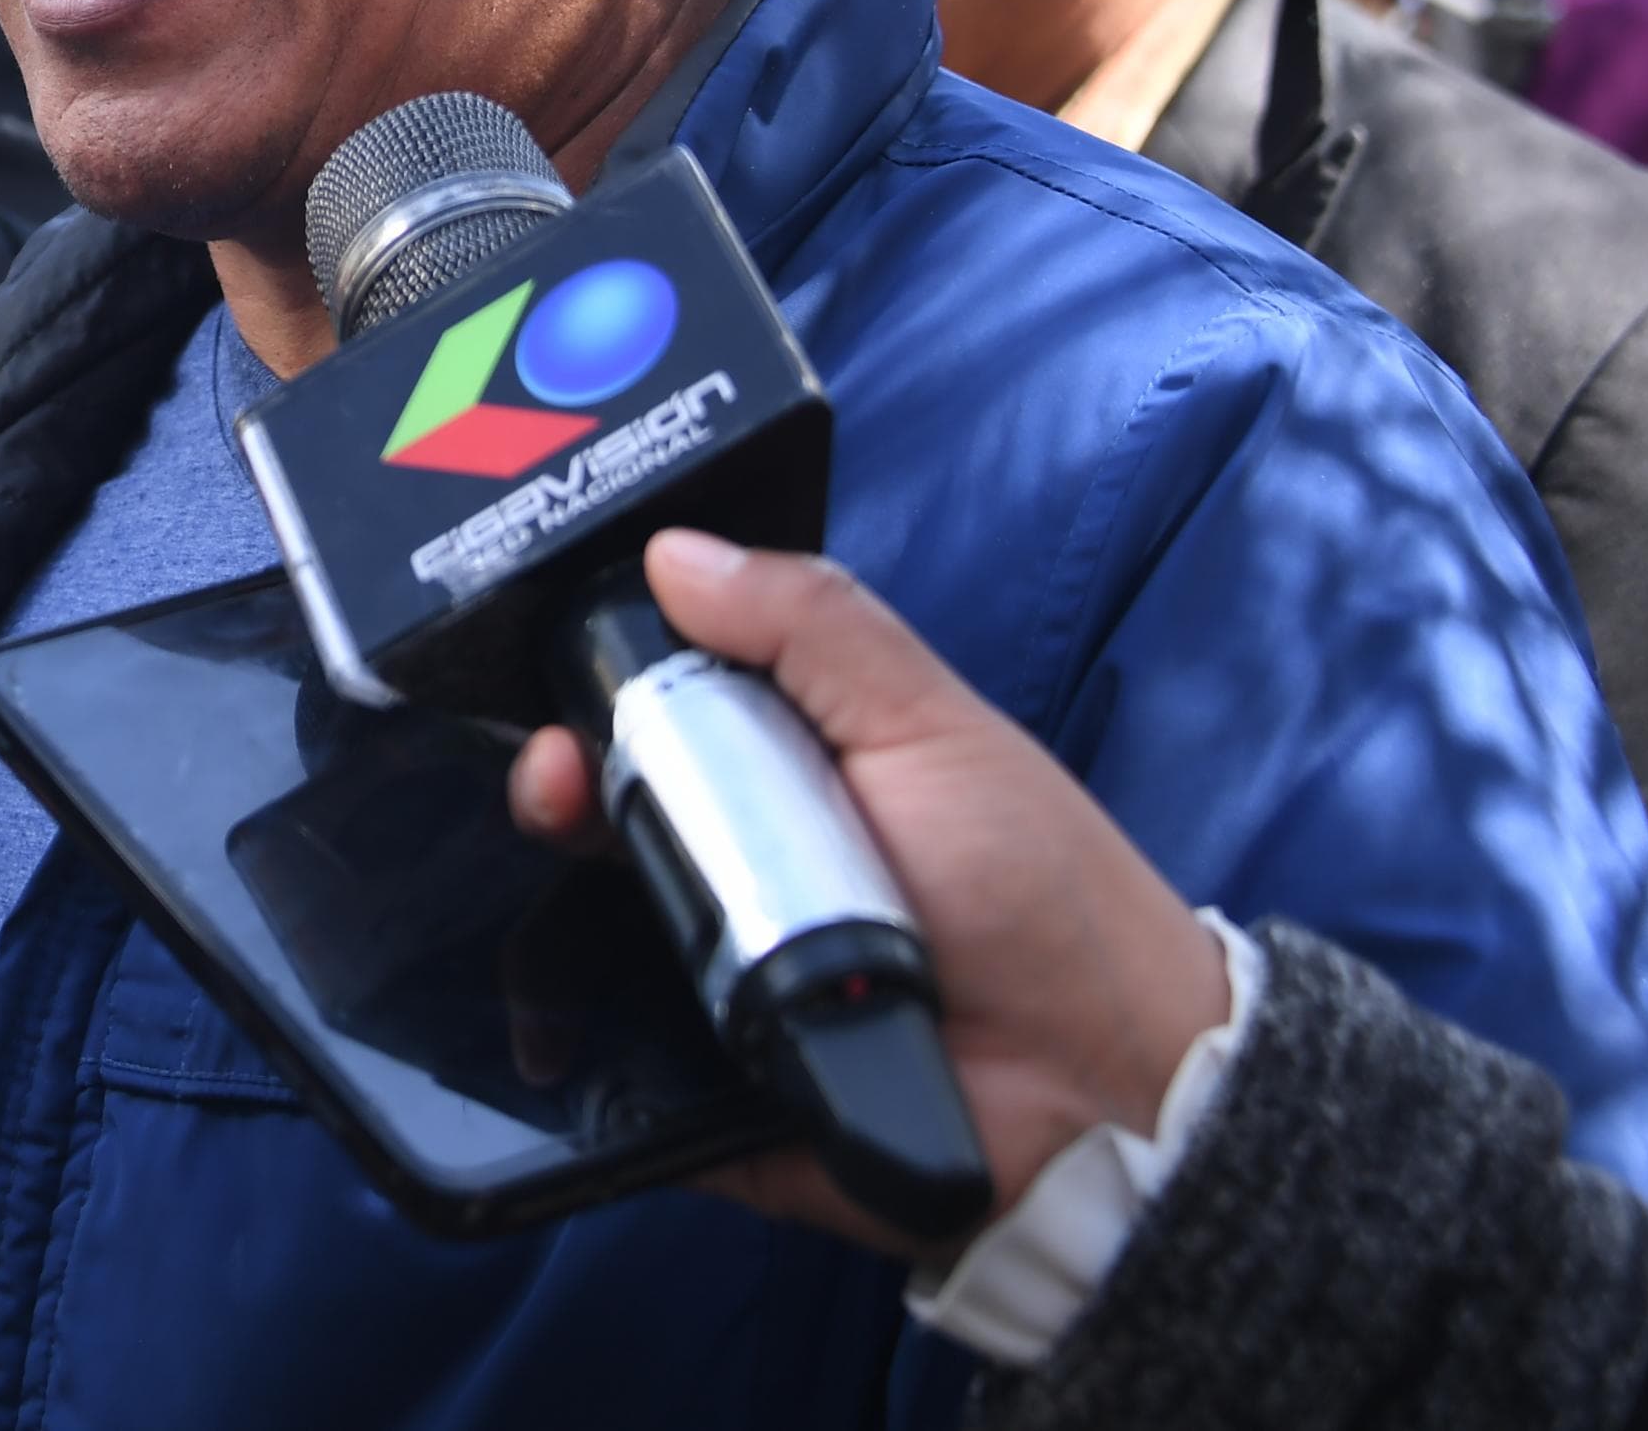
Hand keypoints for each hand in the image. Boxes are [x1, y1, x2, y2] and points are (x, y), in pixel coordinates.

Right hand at [506, 531, 1229, 1258]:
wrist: (1103, 1090)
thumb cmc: (1038, 890)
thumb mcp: (929, 723)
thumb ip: (815, 625)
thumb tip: (672, 552)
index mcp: (779, 767)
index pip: (648, 711)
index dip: (590, 690)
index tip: (556, 691)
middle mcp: (733, 868)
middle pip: (597, 819)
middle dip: (553, 790)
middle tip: (553, 790)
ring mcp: (711, 982)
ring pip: (581, 939)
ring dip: (545, 912)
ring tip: (564, 882)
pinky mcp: (702, 1094)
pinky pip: (608, 1068)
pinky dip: (577, 1046)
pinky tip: (561, 1012)